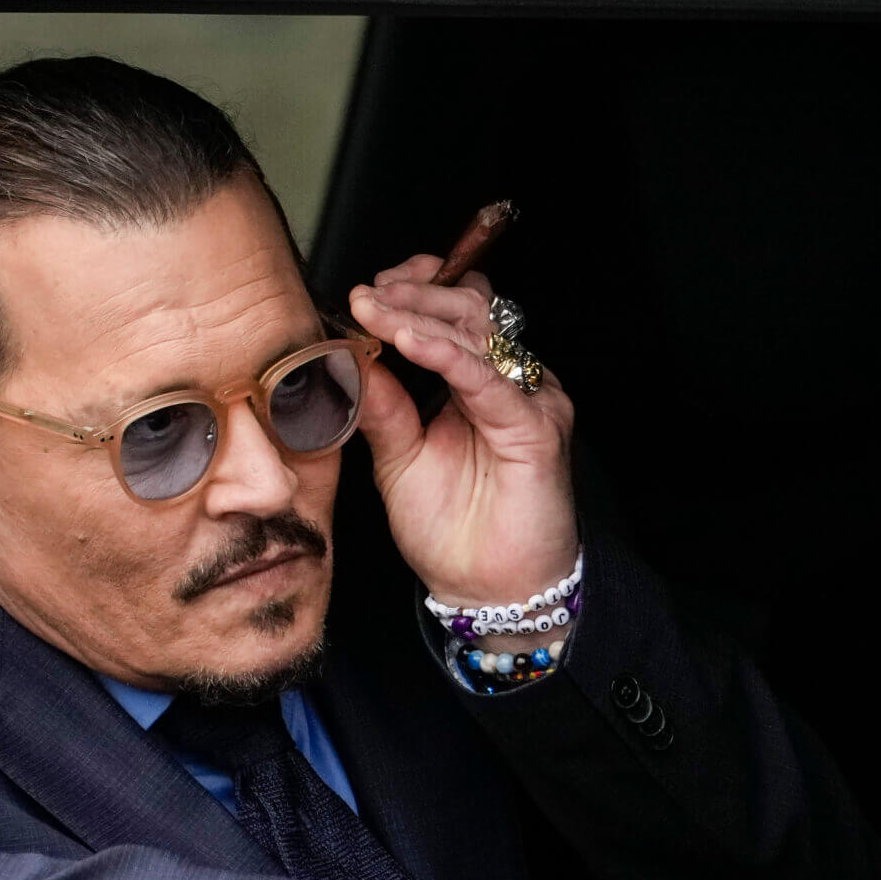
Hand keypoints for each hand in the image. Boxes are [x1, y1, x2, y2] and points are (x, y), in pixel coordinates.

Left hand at [348, 257, 578, 609]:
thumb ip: (379, 406)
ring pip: (476, 334)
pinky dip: (445, 355)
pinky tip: (408, 342)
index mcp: (476, 382)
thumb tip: (344, 357)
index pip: (454, 312)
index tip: (366, 288)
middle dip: (412, 294)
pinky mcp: (536, 428)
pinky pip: (487, 380)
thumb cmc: (450, 530)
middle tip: (365, 294)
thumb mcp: (397, 457)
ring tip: (374, 309)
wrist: (486, 590)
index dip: (415, 288)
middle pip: (467, 310)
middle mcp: (508, 382)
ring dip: (420, 315)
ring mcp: (528, 400)